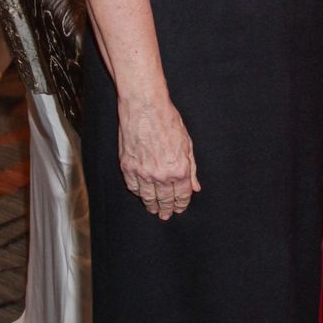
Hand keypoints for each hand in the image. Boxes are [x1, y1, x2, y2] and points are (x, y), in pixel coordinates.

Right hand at [117, 94, 200, 219]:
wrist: (145, 108)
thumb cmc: (168, 120)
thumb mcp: (187, 143)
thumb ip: (192, 168)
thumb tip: (195, 186)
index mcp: (179, 169)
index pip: (182, 194)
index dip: (182, 203)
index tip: (180, 208)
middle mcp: (161, 175)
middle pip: (164, 199)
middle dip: (167, 208)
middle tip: (166, 215)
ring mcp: (142, 172)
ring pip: (147, 196)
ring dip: (151, 205)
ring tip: (154, 210)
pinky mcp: (127, 167)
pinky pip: (133, 186)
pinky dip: (138, 193)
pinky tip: (141, 195)